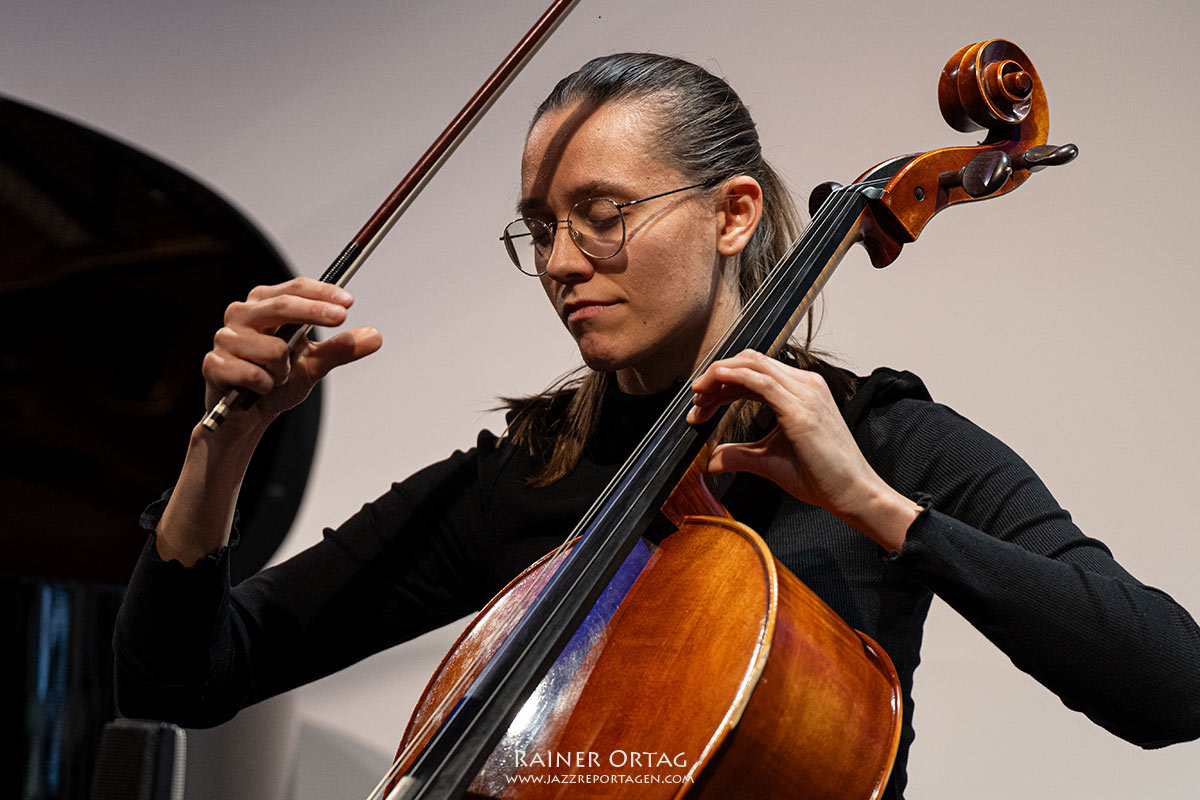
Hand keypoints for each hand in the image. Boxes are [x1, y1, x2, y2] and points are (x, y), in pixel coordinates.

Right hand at [202, 277, 382, 434]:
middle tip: (340, 318)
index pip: (294, 289)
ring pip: (274, 349)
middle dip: (314, 312)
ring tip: (276, 377)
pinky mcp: (214, 364)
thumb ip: (341, 349)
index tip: (348, 301)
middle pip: (281, 305)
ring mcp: (225, 338)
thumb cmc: (276, 381)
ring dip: (285, 371)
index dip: (322, 293)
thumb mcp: (314, 364)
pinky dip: (266, 386)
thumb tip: (375, 336)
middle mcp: (241, 315)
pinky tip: (258, 388)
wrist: (245, 416)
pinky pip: (254, 374)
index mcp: (264, 305)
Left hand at [687, 350, 918, 548]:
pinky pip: (761, 382)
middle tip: (695, 400)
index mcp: (801, 390)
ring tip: (698, 397)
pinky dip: (733, 378)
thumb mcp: (768, 461)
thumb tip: (709, 460)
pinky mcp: (801, 408)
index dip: (723, 382)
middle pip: (750, 362)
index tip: (701, 404)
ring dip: (718, 377)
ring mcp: (805, 392)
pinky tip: (714, 385)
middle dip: (716, 377)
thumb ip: (738, 455)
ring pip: (752, 366)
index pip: (754, 371)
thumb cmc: (820, 476)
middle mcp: (805, 384)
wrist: (852, 493)